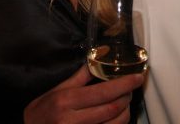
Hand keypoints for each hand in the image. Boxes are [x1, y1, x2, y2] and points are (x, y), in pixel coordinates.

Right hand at [23, 65, 143, 123]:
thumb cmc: (41, 112)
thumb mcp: (55, 91)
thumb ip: (78, 78)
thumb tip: (97, 61)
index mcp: (67, 101)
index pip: (104, 92)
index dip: (125, 84)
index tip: (138, 77)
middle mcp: (73, 120)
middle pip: (113, 109)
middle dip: (127, 97)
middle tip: (131, 87)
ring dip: (125, 112)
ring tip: (124, 102)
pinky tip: (116, 116)